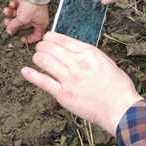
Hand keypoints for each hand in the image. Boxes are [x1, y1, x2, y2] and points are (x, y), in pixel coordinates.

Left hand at [3, 0, 48, 43]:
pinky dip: (14, 6)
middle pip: (23, 25)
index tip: (20, 39)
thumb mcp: (23, 19)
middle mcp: (37, 18)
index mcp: (41, 24)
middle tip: (7, 23)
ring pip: (19, 16)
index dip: (28, 39)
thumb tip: (9, 31)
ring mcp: (32, 10)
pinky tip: (12, 4)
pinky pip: (18, 7)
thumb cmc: (34, 5)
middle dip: (14, 23)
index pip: (36, 36)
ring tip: (7, 11)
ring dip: (11, 14)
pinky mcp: (27, 3)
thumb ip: (15, 26)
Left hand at [21, 32, 141, 134]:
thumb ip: (90, 56)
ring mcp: (69, 79)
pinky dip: (31, 75)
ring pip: (45, 61)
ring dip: (38, 57)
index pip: (64, 40)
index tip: (47, 37)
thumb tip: (75, 51)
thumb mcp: (107, 62)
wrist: (120, 108)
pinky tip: (24, 71)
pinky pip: (43, 81)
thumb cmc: (118, 87)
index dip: (52, 37)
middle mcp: (77, 63)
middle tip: (40, 48)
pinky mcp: (63, 94)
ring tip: (36, 57)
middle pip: (52, 49)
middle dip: (43, 46)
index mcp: (89, 53)